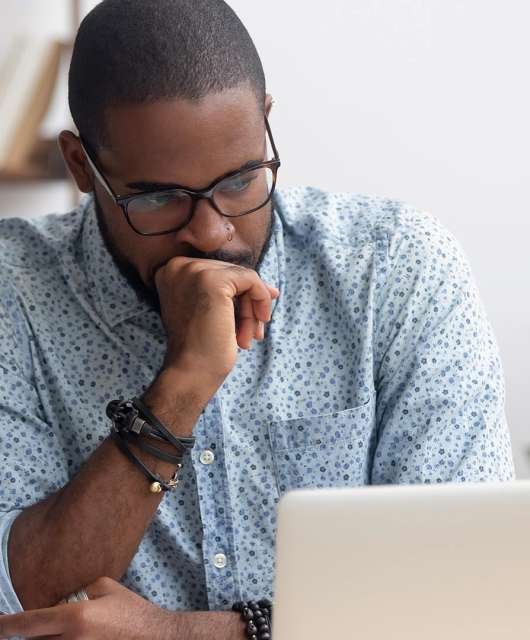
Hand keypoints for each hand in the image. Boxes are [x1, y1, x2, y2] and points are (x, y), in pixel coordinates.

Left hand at [0, 577, 177, 639]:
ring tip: (61, 630)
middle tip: (29, 626)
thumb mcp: (106, 587)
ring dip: (46, 639)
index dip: (7, 625)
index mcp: (75, 618)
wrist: (154, 638)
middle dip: (30, 633)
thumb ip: (78, 591)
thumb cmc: (131, 610)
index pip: (30, 623)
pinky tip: (71, 636)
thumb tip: (63, 599)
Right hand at [154, 256, 279, 382]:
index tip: (254, 315)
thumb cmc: (201, 348)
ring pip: (243, 277)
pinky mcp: (212, 280)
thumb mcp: (211, 312)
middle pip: (231, 273)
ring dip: (253, 308)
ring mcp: (193, 271)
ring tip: (251, 336)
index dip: (239, 294)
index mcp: (171, 272)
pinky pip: (251, 280)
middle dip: (248, 303)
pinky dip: (260, 301)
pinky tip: (256, 326)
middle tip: (254, 331)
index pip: (218, 271)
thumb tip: (272, 289)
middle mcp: (178, 266)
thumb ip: (231, 294)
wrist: (191, 372)